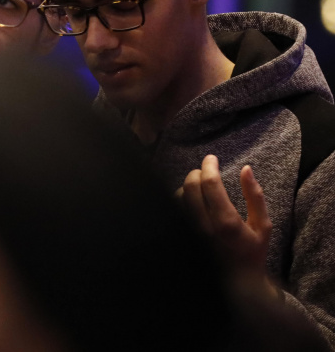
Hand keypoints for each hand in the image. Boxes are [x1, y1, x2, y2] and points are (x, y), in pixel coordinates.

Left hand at [179, 156, 272, 278]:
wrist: (238, 281)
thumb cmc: (253, 251)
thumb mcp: (263, 225)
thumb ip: (255, 196)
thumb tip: (246, 169)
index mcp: (226, 222)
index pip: (211, 184)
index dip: (209, 165)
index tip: (212, 158)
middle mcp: (204, 226)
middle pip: (190, 186)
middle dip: (197, 172)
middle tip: (206, 170)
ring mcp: (191, 231)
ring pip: (179, 196)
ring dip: (189, 185)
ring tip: (200, 185)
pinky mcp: (183, 235)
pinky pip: (175, 208)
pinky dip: (181, 198)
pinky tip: (192, 198)